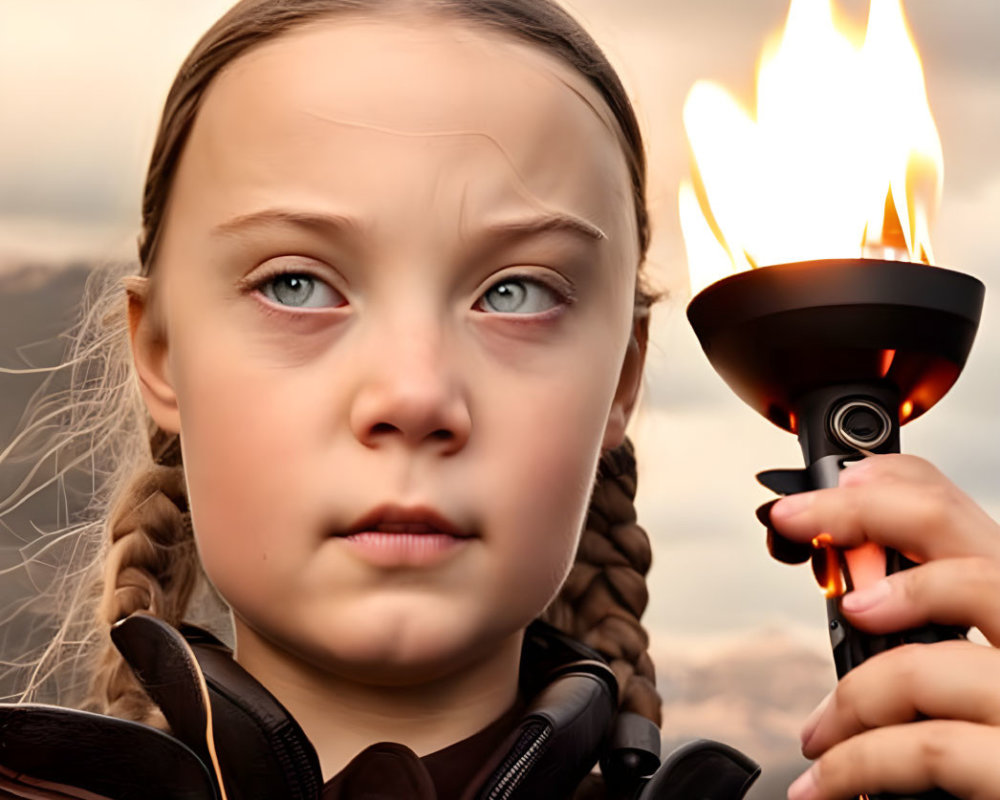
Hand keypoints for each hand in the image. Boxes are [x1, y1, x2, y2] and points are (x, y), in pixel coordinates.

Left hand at [763, 454, 999, 799]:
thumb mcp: (987, 676)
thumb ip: (941, 633)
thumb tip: (859, 594)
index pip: (972, 515)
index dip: (897, 486)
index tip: (833, 488)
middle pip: (958, 546)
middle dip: (856, 518)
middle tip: (792, 520)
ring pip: (919, 663)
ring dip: (848, 699)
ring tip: (819, 736)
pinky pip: (921, 749)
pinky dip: (855, 764)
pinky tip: (828, 783)